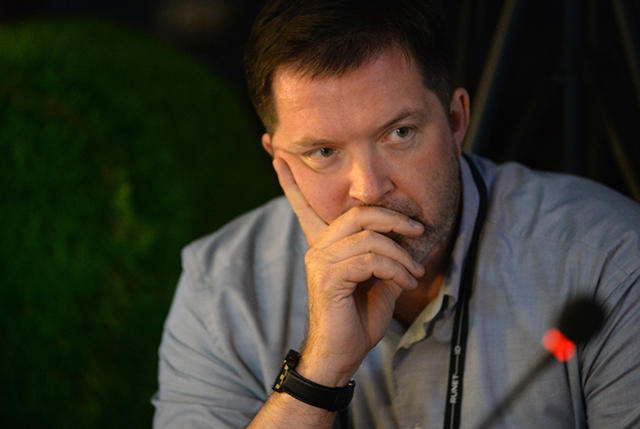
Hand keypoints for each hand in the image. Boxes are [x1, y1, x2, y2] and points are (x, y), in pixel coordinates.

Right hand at [272, 158, 424, 385]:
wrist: (342, 355)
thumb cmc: (359, 319)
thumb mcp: (378, 282)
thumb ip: (385, 256)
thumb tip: (408, 239)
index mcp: (325, 245)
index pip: (304, 206)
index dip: (290, 181)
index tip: (276, 154)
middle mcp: (318, 248)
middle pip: (358, 213)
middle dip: (394, 218)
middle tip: (419, 230)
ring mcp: (320, 260)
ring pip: (369, 236)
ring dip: (401, 253)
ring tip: (414, 273)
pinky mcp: (328, 276)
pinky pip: (370, 259)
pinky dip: (395, 269)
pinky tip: (405, 283)